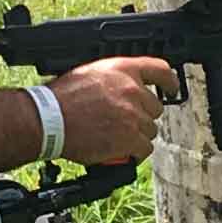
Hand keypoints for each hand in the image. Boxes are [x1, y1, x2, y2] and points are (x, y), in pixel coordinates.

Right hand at [46, 56, 179, 164]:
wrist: (49, 119)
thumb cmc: (61, 98)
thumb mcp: (90, 73)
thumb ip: (114, 80)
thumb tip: (125, 88)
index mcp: (123, 70)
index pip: (160, 70)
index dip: (170, 81)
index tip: (172, 88)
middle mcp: (132, 90)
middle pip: (155, 107)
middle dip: (142, 116)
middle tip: (124, 123)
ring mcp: (133, 114)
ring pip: (150, 129)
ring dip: (137, 135)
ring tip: (116, 138)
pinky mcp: (130, 138)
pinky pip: (144, 148)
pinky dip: (135, 153)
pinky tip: (121, 152)